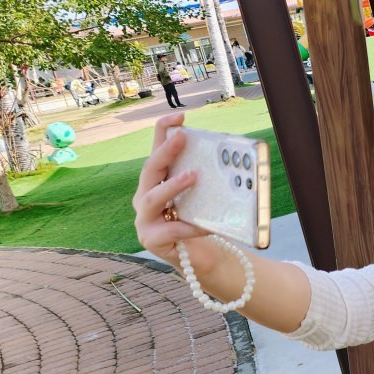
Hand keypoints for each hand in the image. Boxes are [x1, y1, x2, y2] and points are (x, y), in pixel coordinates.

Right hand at [132, 113, 213, 267]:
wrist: (198, 256)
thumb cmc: (197, 219)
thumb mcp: (200, 195)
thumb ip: (204, 179)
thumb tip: (229, 157)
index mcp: (155, 181)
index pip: (155, 150)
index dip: (163, 131)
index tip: (179, 116)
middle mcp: (144, 196)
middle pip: (150, 169)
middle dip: (165, 151)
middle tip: (182, 137)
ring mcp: (144, 218)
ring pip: (153, 198)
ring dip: (173, 185)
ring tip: (193, 176)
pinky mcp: (151, 239)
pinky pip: (171, 230)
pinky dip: (190, 226)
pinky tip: (206, 225)